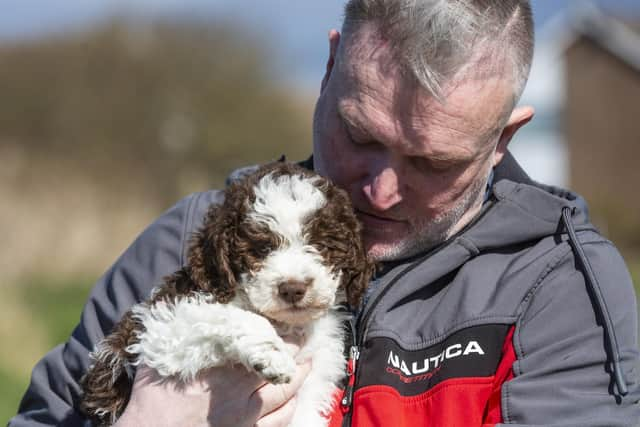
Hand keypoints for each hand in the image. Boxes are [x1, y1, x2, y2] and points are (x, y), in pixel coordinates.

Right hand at [114, 336, 310, 426]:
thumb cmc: (152, 399)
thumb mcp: (162, 357)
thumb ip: (180, 333)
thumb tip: (189, 310)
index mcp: (224, 370)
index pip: (264, 347)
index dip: (279, 335)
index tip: (286, 325)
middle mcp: (240, 394)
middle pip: (280, 369)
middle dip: (294, 352)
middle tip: (302, 339)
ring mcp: (245, 418)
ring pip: (285, 395)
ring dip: (299, 377)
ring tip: (307, 364)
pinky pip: (279, 423)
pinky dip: (290, 408)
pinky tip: (293, 399)